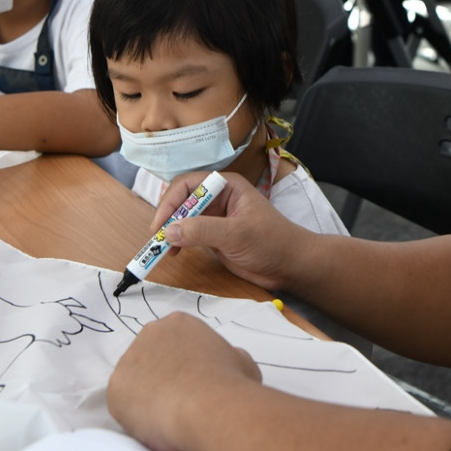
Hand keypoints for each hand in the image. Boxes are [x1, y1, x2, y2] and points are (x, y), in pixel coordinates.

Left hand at [108, 312, 261, 450]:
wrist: (210, 408)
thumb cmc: (230, 383)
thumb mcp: (243, 362)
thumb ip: (230, 357)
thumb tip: (229, 362)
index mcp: (179, 324)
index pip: (176, 343)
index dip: (185, 366)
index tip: (195, 384)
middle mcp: (149, 334)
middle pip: (150, 358)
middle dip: (162, 377)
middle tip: (181, 401)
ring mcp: (128, 360)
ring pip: (135, 381)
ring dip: (148, 396)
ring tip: (169, 417)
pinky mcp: (114, 390)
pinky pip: (123, 404)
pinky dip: (136, 416)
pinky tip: (155, 424)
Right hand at [152, 172, 311, 292]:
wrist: (291, 266)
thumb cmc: (273, 242)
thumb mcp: (236, 234)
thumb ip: (203, 230)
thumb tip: (170, 231)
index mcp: (227, 186)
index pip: (188, 184)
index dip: (171, 201)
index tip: (161, 224)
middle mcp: (219, 198)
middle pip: (182, 200)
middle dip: (168, 217)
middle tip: (158, 238)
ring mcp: (216, 218)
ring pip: (183, 219)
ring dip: (171, 231)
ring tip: (164, 249)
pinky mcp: (214, 236)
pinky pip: (189, 234)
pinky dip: (178, 242)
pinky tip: (174, 252)